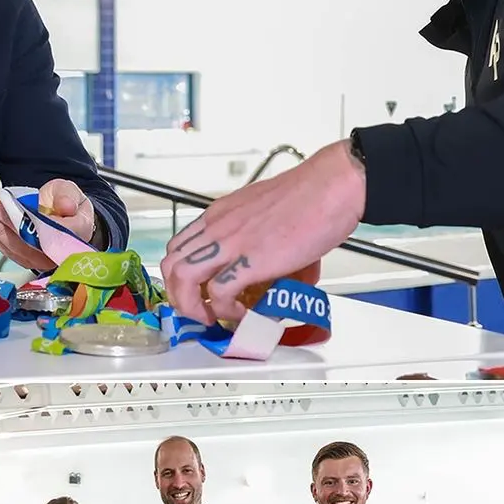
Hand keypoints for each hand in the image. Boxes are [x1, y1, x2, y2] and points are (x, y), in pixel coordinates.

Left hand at [0, 179, 96, 270]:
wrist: (61, 215)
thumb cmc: (65, 202)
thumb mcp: (68, 191)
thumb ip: (68, 196)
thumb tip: (67, 205)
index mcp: (78, 233)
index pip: (55, 232)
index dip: (34, 222)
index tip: (16, 208)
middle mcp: (62, 252)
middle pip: (34, 245)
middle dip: (11, 227)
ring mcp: (45, 260)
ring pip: (21, 252)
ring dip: (0, 235)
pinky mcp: (30, 261)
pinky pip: (13, 255)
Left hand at [160, 140, 364, 323]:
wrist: (332, 186)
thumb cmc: (308, 196)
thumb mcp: (263, 211)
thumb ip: (253, 235)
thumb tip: (265, 262)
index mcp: (219, 216)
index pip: (179, 247)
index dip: (180, 276)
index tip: (195, 292)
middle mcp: (218, 228)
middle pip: (171, 264)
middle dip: (178, 296)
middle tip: (199, 310)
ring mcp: (231, 243)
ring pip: (183, 278)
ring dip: (192, 306)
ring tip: (212, 317)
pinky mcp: (250, 260)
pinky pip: (219, 292)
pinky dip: (225, 310)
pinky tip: (242, 313)